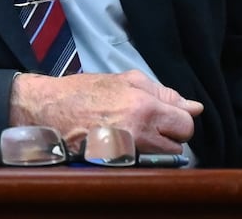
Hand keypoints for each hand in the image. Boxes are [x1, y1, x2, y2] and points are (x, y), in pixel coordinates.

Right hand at [9, 69, 203, 154]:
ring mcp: (128, 149)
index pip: (186, 123)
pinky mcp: (116, 162)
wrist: (47, 108)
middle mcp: (139, 130)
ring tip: (135, 135)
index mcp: (144, 105)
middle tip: (151, 127)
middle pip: (179, 143)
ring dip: (157, 147)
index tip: (167, 118)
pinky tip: (123, 144)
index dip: (179, 120)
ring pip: (164, 156)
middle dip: (171, 136)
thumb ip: (161, 92)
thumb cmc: (83, 91)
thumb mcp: (124, 80)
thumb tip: (194, 107)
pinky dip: (139, 155)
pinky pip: (144, 162)